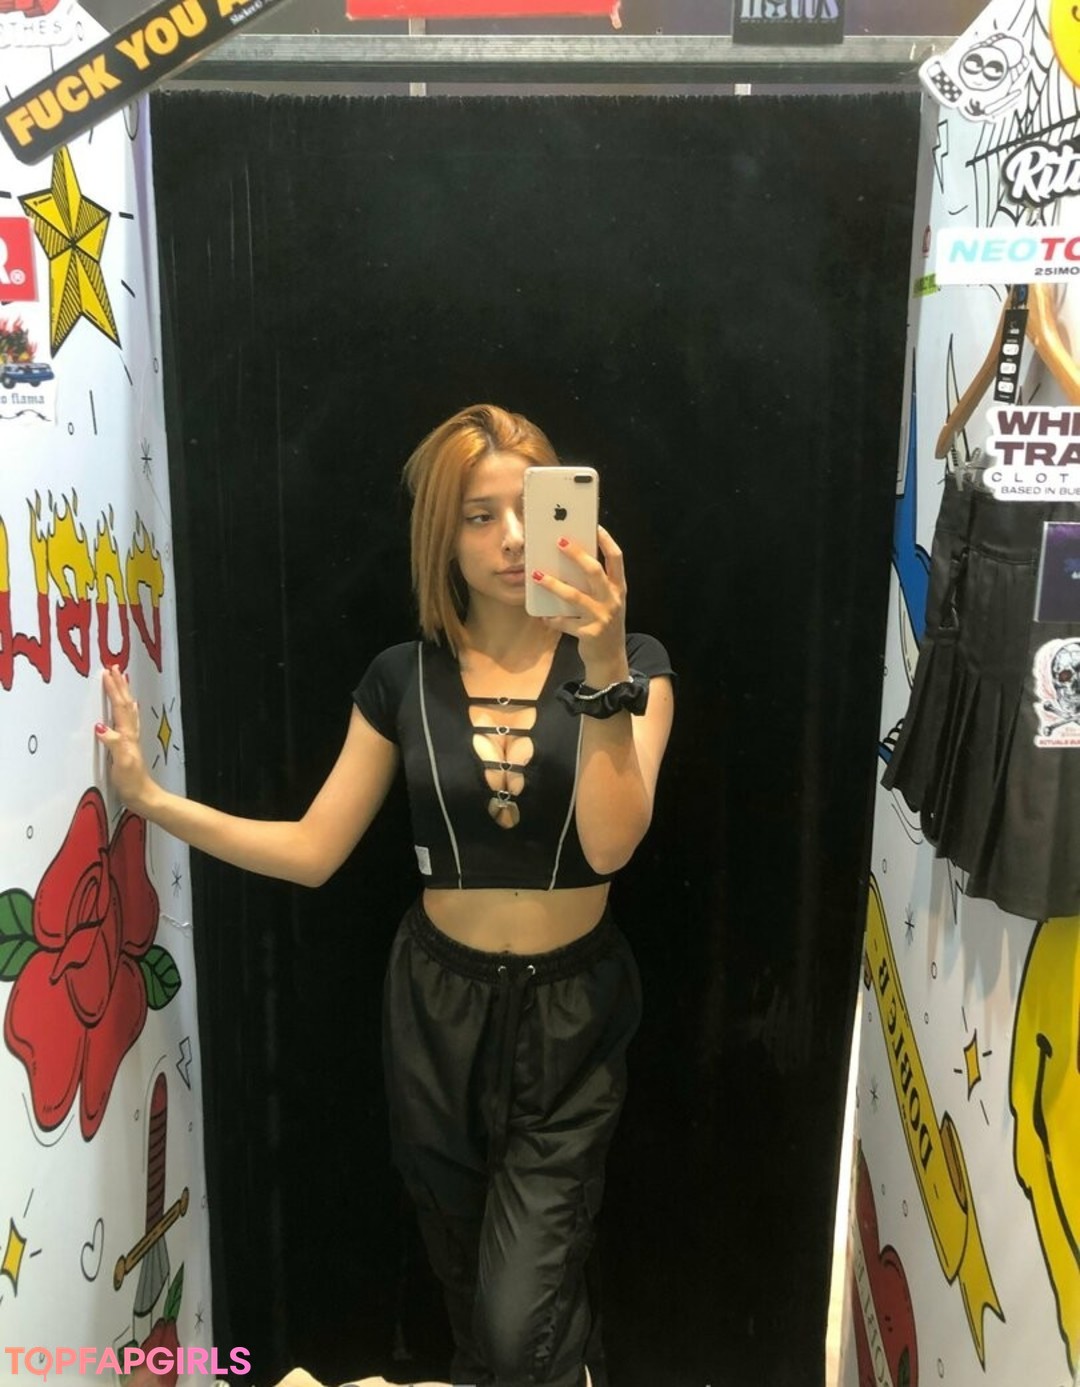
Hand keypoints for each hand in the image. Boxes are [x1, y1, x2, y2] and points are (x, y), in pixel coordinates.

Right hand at [96, 666, 154, 811]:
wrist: (144, 797)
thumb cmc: (132, 782)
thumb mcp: (122, 764)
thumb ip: (114, 744)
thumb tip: (101, 727)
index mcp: (127, 735)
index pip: (119, 707)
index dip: (114, 690)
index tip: (107, 672)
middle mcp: (130, 734)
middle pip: (125, 704)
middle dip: (119, 686)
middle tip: (114, 668)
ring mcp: (130, 740)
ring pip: (127, 711)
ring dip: (123, 694)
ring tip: (121, 681)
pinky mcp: (128, 747)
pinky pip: (126, 721)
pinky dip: (124, 710)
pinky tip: (124, 710)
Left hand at [533, 525, 629, 685]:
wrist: (610, 658)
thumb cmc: (603, 623)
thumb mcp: (606, 602)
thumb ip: (595, 584)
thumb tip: (569, 562)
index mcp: (618, 588)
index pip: (616, 558)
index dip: (606, 541)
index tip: (594, 526)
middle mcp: (613, 600)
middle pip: (594, 571)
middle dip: (576, 554)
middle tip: (558, 541)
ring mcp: (601, 617)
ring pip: (575, 596)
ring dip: (553, 584)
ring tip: (536, 575)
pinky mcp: (589, 634)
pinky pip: (564, 623)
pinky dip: (552, 619)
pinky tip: (543, 617)